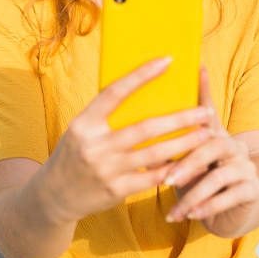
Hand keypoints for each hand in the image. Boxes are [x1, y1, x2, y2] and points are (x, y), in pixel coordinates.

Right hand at [43, 57, 214, 223]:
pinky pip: (151, 178)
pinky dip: (172, 169)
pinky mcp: (115, 190)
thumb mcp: (81, 130)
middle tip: (204, 111)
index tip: (167, 61)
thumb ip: (106, 117)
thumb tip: (144, 96)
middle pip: (145, 127)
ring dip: (184, 142)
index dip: (141, 75)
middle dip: (180, 119)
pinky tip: (189, 161)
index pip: (115, 92)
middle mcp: (95, 144)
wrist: (52, 196)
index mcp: (85, 123)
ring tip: (205, 134)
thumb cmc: (74, 154)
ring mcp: (106, 169)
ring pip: (155, 153)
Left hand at [163, 67, 258, 232]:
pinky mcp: (253, 189)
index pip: (207, 111)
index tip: (197, 70)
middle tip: (166, 179)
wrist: (234, 206)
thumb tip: (136, 134)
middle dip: (187, 163)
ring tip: (175, 208)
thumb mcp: (182, 162)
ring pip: (219, 176)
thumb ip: (165, 147)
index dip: (201, 94)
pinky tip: (191, 215)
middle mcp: (233, 144)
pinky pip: (230, 196)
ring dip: (194, 193)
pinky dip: (207, 207)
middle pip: (212, 145)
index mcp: (214, 133)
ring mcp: (246, 165)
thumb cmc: (199, 179)